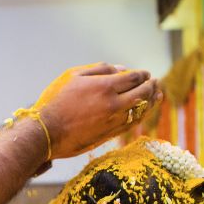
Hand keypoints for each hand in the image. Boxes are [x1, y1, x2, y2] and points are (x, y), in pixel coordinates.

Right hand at [33, 63, 159, 156]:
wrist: (46, 132)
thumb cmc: (56, 101)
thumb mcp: (73, 76)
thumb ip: (99, 70)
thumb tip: (121, 69)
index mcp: (105, 86)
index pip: (133, 78)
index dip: (143, 74)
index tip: (146, 73)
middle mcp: (113, 104)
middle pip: (142, 93)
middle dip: (151, 86)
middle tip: (155, 82)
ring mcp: (113, 121)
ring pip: (141, 110)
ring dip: (151, 102)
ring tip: (157, 96)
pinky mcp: (109, 135)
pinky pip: (132, 124)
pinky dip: (141, 116)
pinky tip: (144, 111)